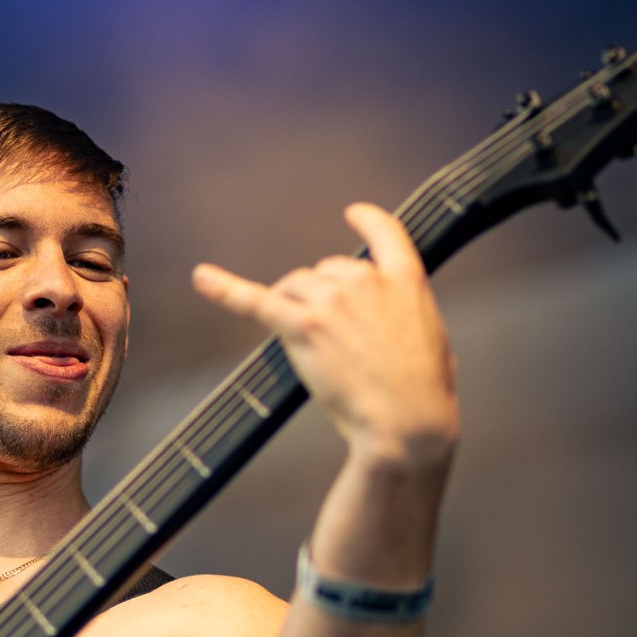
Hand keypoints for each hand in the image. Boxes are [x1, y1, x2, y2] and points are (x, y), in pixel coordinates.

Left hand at [192, 202, 457, 467]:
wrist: (408, 423)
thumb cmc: (424, 395)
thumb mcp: (434, 340)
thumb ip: (407, 315)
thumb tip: (387, 321)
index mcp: (407, 280)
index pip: (385, 233)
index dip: (367, 220)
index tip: (353, 213)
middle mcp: (367, 280)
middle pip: (326, 270)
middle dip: (322, 299)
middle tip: (334, 344)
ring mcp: (334, 300)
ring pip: (294, 286)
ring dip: (292, 308)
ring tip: (309, 348)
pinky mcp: (305, 326)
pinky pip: (257, 301)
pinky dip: (226, 290)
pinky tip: (202, 278)